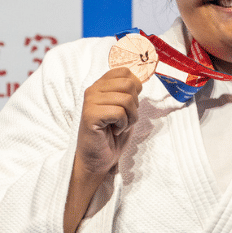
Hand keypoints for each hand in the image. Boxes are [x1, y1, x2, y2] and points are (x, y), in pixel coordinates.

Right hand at [65, 67, 142, 232]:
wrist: (97, 160)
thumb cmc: (111, 135)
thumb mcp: (124, 109)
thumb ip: (129, 92)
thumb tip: (142, 80)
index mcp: (100, 85)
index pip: (125, 72)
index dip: (135, 88)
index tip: (129, 106)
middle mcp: (93, 89)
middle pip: (129, 84)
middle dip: (134, 105)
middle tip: (124, 118)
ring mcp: (90, 101)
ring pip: (126, 99)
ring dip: (130, 117)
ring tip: (119, 126)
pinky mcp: (90, 114)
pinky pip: (119, 112)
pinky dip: (123, 125)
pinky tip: (113, 131)